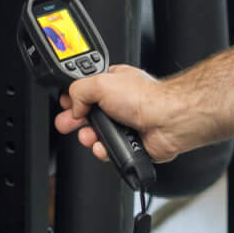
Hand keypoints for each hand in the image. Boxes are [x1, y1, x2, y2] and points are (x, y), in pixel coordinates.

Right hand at [53, 65, 204, 164]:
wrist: (168, 121)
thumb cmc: (145, 98)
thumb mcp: (100, 82)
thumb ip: (78, 90)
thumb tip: (73, 106)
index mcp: (112, 83)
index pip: (86, 90)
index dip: (72, 98)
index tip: (64, 105)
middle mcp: (119, 103)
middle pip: (88, 114)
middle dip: (75, 121)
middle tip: (66, 124)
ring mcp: (125, 124)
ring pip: (97, 135)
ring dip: (89, 137)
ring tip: (89, 136)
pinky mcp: (131, 143)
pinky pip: (110, 150)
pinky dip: (104, 150)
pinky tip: (103, 146)